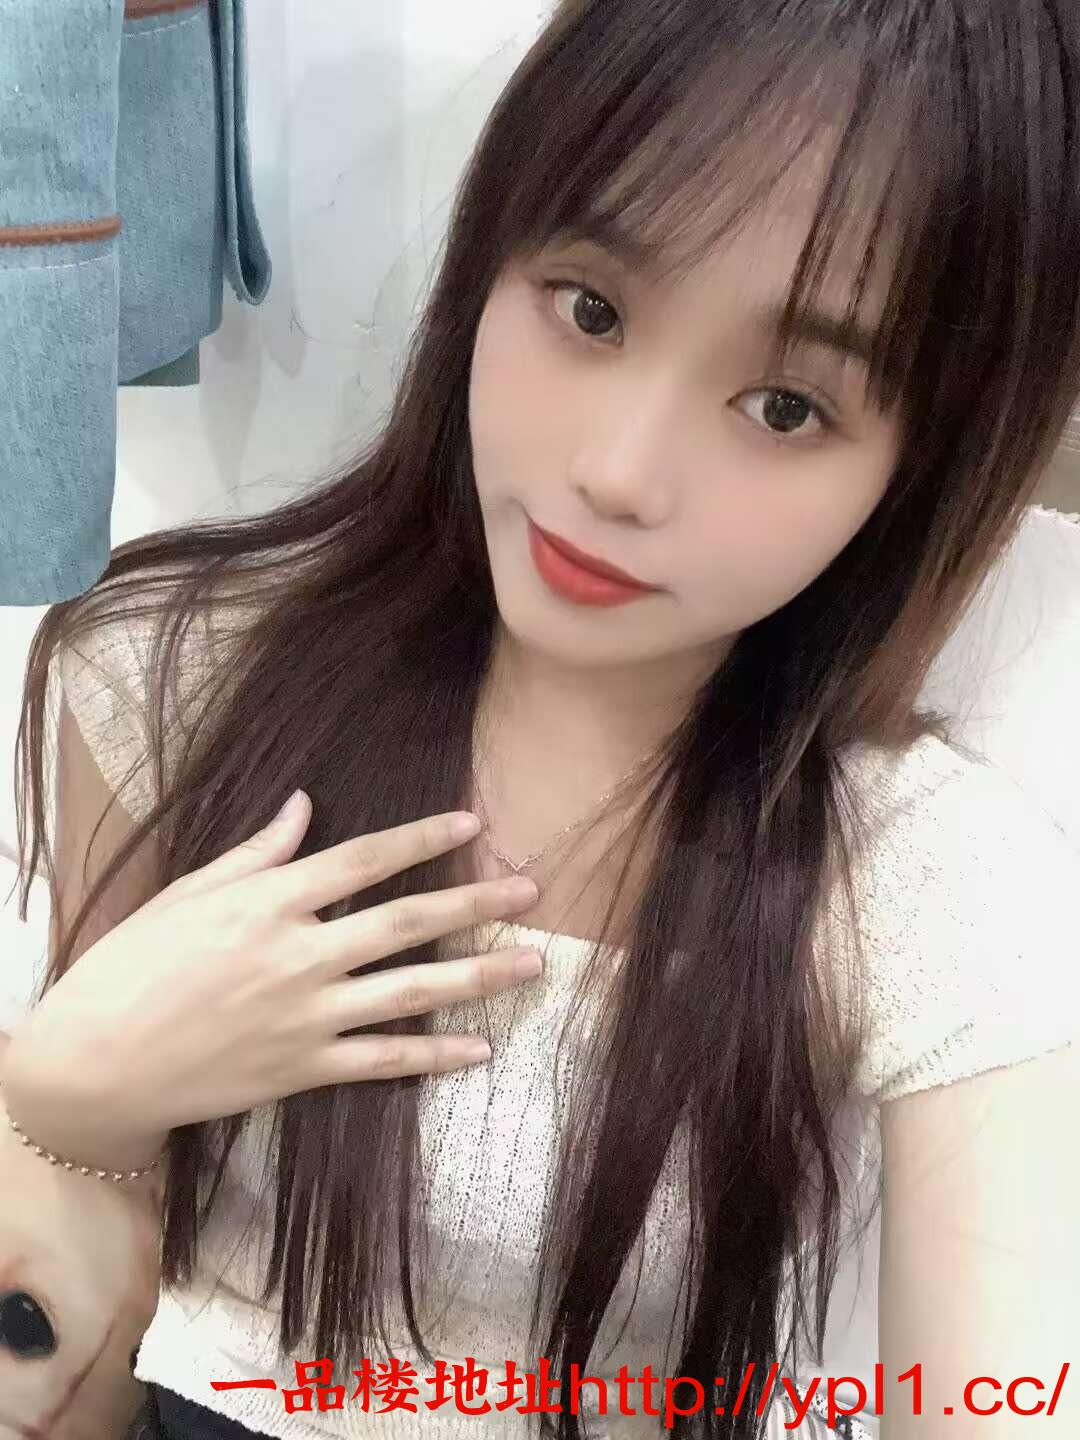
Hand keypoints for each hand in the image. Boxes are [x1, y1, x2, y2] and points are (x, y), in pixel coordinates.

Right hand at [2, 793, 540, 1171]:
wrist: (94, 1064)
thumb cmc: (131, 966)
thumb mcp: (188, 893)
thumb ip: (257, 853)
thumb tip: (304, 806)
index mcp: (268, 902)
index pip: (363, 860)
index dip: (422, 839)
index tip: (472, 824)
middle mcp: (298, 955)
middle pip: (406, 922)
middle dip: (475, 904)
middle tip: (531, 890)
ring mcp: (306, 1016)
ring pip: (411, 992)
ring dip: (478, 978)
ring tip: (532, 965)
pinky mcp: (302, 1070)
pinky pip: (382, 1062)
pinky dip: (433, 1057)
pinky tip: (480, 1049)